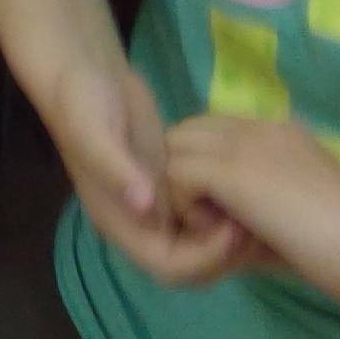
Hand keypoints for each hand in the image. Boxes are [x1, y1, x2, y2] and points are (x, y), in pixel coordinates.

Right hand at [37, 65, 254, 287]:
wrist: (84, 72)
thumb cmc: (82, 105)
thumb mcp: (94, 134)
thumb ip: (118, 170)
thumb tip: (144, 205)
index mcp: (119, 222)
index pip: (168, 266)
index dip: (204, 258)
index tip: (231, 227)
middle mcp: (140, 223)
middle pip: (190, 265)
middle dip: (224, 254)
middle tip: (254, 222)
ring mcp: (159, 204)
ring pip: (201, 242)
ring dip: (230, 236)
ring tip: (256, 206)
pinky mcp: (173, 183)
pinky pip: (204, 211)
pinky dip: (228, 208)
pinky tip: (248, 186)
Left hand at [161, 115, 339, 302]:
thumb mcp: (294, 213)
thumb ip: (258, 205)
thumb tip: (220, 226)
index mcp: (277, 133)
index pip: (211, 131)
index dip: (204, 169)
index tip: (222, 213)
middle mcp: (259, 127)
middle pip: (185, 133)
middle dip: (183, 174)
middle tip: (209, 220)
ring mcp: (246, 144)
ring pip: (174, 148)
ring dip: (182, 191)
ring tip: (215, 229)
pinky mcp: (235, 170)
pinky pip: (177, 175)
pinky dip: (187, 209)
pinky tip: (222, 234)